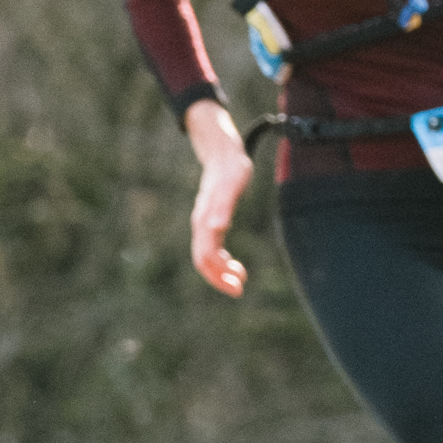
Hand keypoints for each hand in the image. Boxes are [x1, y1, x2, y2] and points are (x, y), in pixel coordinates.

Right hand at [185, 97, 252, 297]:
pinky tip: (235, 264)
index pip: (206, 257)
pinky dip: (222, 260)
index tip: (238, 287)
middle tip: (239, 290)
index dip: (219, 276)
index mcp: (205, 220)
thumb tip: (217, 229)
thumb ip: (223, 206)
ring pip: (205, 256)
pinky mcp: (210, 220)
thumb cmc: (232, 167)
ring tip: (240, 279)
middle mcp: (201, 224)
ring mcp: (204, 223)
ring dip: (220, 272)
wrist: (223, 152)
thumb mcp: (232, 184)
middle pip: (203, 260)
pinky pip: (211, 247)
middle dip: (219, 279)